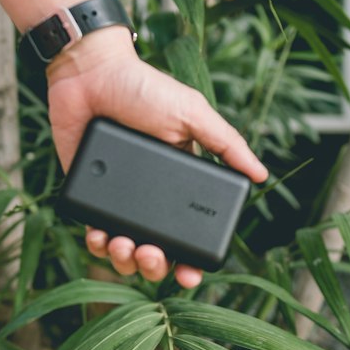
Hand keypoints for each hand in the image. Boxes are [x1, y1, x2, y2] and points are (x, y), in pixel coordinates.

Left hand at [46, 27, 267, 288]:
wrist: (90, 73)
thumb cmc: (143, 88)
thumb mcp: (192, 113)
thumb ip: (226, 144)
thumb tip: (261, 175)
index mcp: (179, 182)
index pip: (189, 231)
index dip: (191, 260)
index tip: (190, 275)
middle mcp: (149, 197)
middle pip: (156, 253)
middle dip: (155, 266)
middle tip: (151, 255)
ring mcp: (118, 199)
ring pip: (123, 252)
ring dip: (125, 261)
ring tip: (123, 245)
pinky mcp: (87, 195)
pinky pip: (93, 233)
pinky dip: (97, 244)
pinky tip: (100, 238)